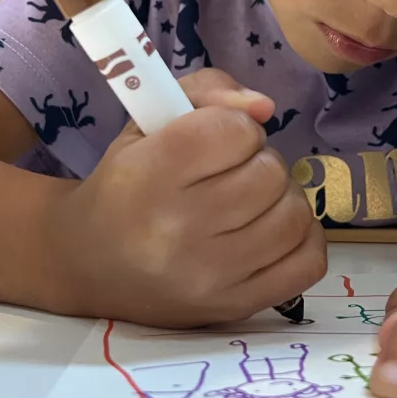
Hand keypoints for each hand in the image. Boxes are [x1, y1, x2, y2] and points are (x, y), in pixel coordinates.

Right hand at [48, 68, 325, 326]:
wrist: (88, 263)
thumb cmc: (126, 183)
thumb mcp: (149, 121)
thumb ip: (207, 91)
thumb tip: (265, 108)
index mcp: (149, 174)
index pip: (235, 131)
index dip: (236, 126)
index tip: (216, 141)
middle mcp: (177, 230)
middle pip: (270, 173)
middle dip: (258, 162)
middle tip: (231, 174)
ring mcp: (209, 276)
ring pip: (294, 215)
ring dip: (281, 199)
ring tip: (250, 203)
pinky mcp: (234, 306)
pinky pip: (308, 262)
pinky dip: (301, 238)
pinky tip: (272, 231)